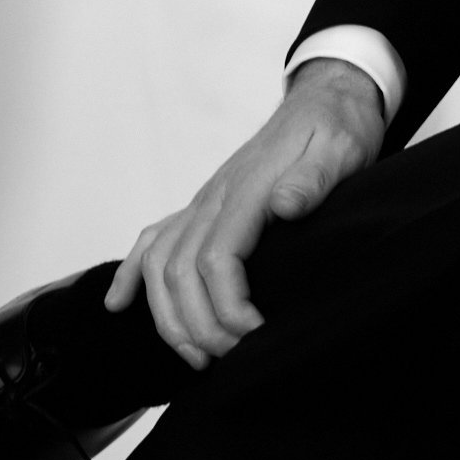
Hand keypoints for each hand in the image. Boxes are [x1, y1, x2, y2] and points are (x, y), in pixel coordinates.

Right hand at [103, 59, 386, 367]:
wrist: (327, 100)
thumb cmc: (337, 129)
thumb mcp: (341, 149)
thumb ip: (314, 177)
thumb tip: (286, 205)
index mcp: (246, 189)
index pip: (217, 259)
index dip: (228, 307)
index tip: (255, 334)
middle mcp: (214, 198)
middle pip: (179, 272)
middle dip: (199, 326)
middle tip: (233, 359)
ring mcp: (203, 203)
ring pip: (158, 266)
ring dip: (170, 318)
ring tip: (198, 358)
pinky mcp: (202, 207)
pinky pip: (152, 240)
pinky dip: (130, 275)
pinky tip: (118, 306)